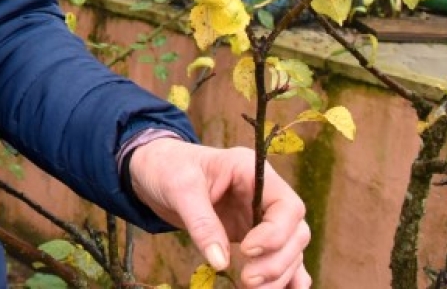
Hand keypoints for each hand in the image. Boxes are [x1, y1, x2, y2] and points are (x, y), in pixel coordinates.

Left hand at [128, 139, 310, 288]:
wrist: (152, 172)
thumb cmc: (167, 168)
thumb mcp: (179, 188)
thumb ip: (201, 222)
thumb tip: (221, 262)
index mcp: (252, 171)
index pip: (287, 206)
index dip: (276, 233)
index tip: (246, 250)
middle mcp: (264, 195)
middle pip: (295, 233)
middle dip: (276, 262)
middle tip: (247, 280)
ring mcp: (260, 218)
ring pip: (290, 251)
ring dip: (278, 275)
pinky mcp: (254, 238)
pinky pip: (279, 260)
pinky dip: (284, 278)